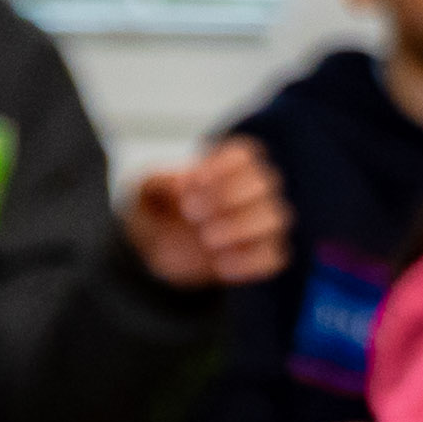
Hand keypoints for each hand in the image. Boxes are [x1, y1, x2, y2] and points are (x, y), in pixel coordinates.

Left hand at [125, 135, 291, 289]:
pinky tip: (221, 266)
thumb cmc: (158, 212)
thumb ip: (160, 181)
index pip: (244, 155)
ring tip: (207, 239)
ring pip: (275, 218)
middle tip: (192, 214)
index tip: (193, 183)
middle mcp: (250, 192)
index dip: (222, 167)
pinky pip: (274, 257)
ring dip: (243, 227)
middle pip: (264, 183)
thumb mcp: (146, 192)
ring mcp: (259, 224)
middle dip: (229, 197)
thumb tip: (182, 182)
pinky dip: (252, 262)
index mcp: (226, 167)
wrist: (154, 253)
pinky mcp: (260, 255)